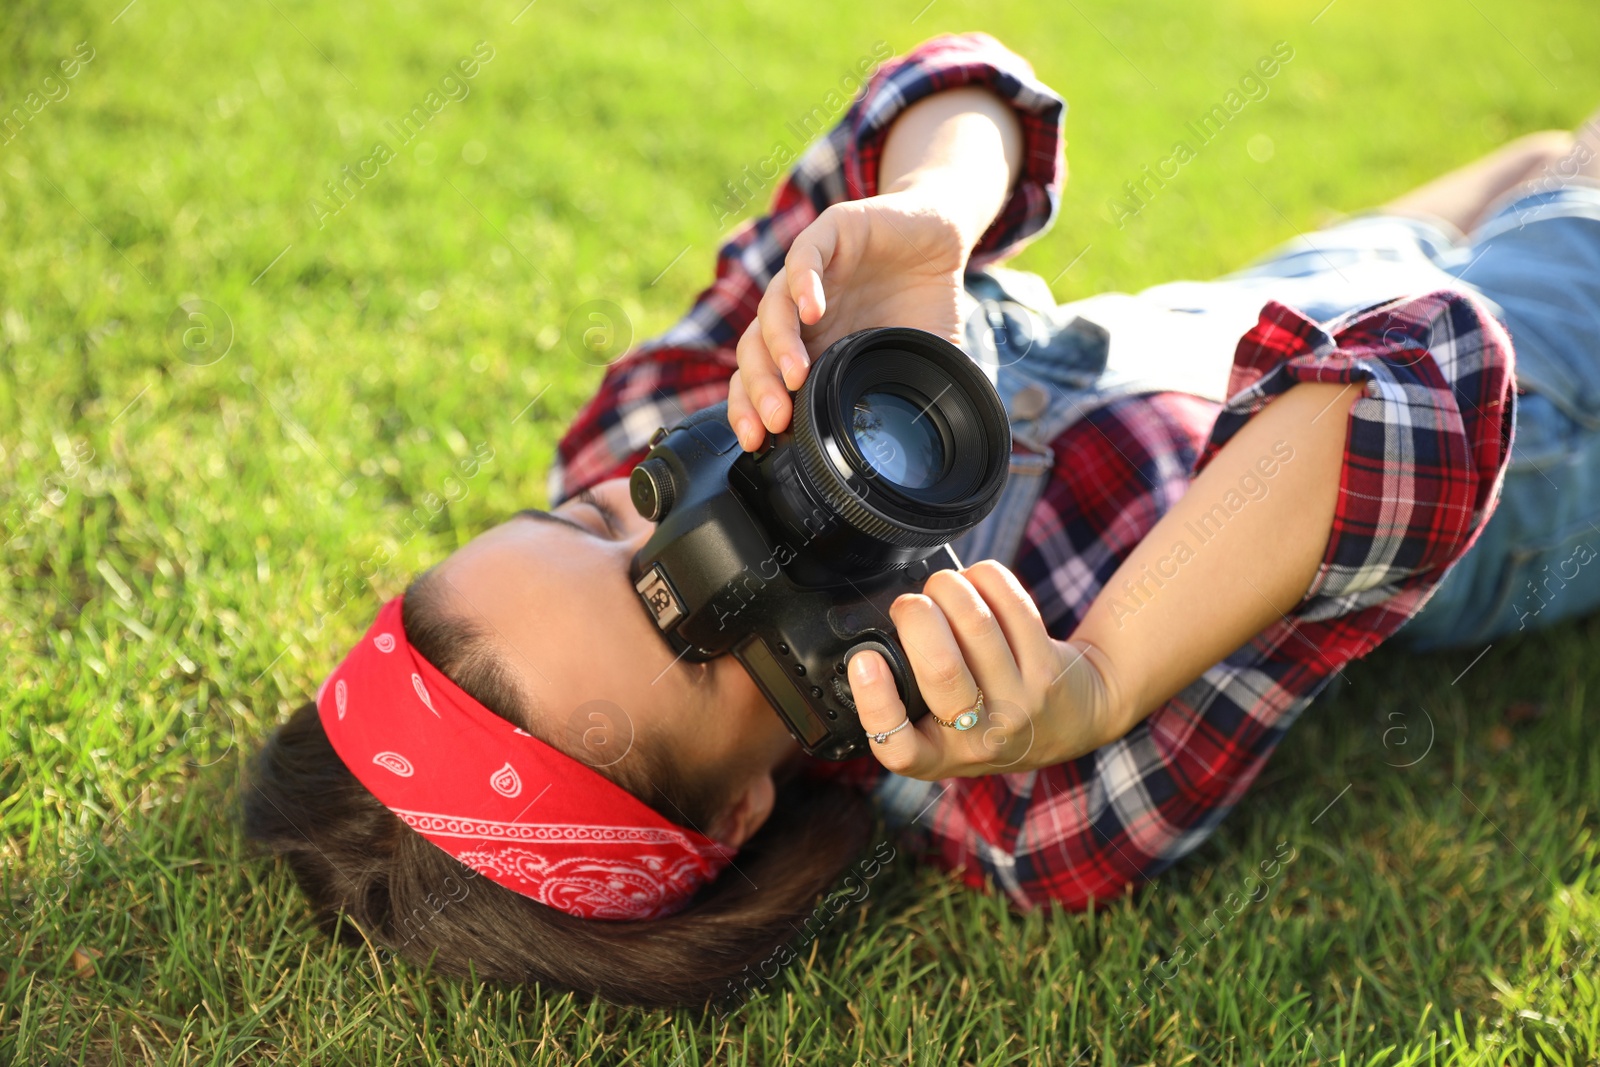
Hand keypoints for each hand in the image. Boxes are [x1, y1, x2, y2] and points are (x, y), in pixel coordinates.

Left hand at [726, 188, 971, 451]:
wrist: (943, 238)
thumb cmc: (926, 303)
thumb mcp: (922, 364)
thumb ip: (916, 402)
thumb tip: (936, 457)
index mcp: (813, 347)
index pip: (761, 380)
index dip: (751, 411)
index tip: (759, 443)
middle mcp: (802, 314)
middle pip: (756, 351)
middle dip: (760, 389)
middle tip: (775, 420)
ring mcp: (812, 275)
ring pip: (772, 309)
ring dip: (778, 344)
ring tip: (795, 374)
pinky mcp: (829, 234)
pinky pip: (803, 258)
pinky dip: (802, 284)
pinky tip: (812, 309)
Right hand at [846, 561, 1123, 779]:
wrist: (1070, 720)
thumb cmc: (986, 717)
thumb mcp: (940, 732)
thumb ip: (904, 699)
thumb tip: (862, 641)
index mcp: (935, 756)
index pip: (897, 746)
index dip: (875, 700)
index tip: (865, 659)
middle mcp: (979, 738)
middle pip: (941, 669)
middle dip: (916, 616)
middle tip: (909, 605)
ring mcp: (1019, 704)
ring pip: (977, 627)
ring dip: (950, 588)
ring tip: (943, 586)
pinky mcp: (1049, 668)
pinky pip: (1013, 606)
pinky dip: (986, 579)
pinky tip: (978, 581)